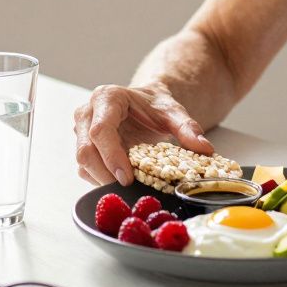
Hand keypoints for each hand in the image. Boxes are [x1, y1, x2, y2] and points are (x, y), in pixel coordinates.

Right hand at [73, 82, 213, 185]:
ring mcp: (81, 131)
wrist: (143, 103)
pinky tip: (121, 182)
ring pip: (83, 162)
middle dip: (105, 174)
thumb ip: (188, 128)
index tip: (126, 177)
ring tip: (128, 187)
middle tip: (128, 189)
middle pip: (86, 150)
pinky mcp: (83, 147)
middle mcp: (87, 112)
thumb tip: (204, 149)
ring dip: (102, 180)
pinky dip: (101, 180)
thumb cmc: (154, 106)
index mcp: (107, 97)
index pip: (101, 129)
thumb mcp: (173, 112)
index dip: (111, 155)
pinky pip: (85, 170)